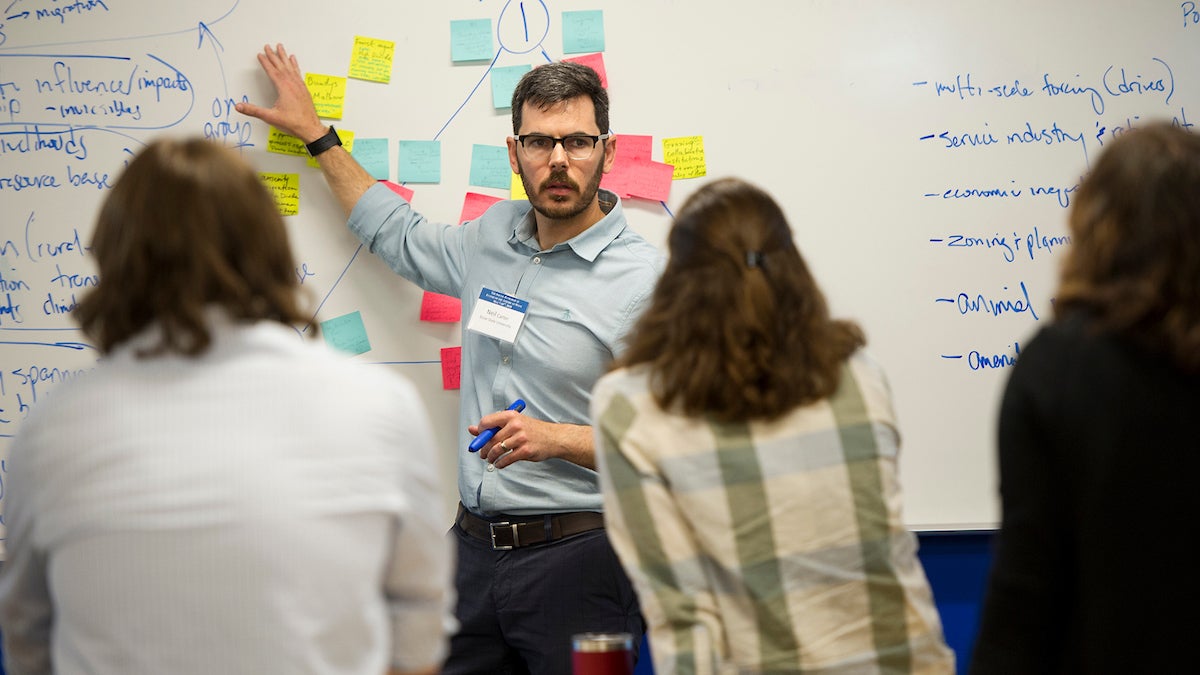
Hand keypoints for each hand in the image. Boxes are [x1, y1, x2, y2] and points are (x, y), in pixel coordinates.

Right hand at [234, 43, 327, 142]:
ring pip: (290, 67)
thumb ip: (254, 111)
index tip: (260, 54)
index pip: (272, 71)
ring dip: (284, 56)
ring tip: (280, 47)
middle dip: (273, 55)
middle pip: (281, 66)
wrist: (311, 129)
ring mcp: (299, 86)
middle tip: (268, 46)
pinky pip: (298, 72)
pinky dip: (294, 64)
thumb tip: (239, 106)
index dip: (265, 62)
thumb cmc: (294, 123)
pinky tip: (294, 59)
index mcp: (284, 88)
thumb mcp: (271, 117)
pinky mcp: (304, 89)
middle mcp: (292, 84)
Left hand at [469, 414, 593, 469]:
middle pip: (490, 439)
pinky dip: (500, 464)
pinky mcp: (525, 451)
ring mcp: (521, 438)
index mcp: (511, 415)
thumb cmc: (532, 430)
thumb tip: (472, 430)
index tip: (480, 438)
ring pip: (497, 450)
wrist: (554, 438)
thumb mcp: (514, 423)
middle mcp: (515, 425)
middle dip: (483, 449)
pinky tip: (500, 464)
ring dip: (491, 458)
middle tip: (483, 454)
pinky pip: (506, 460)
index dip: (480, 432)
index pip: (487, 422)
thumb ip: (493, 426)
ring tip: (490, 460)